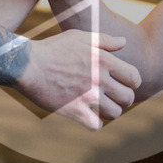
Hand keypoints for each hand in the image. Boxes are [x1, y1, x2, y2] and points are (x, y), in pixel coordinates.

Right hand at [16, 30, 140, 129]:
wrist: (28, 64)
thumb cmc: (53, 48)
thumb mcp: (80, 37)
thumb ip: (105, 40)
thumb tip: (124, 41)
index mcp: (104, 61)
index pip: (135, 78)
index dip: (132, 82)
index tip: (124, 83)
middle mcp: (100, 80)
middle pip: (128, 98)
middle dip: (123, 98)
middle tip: (114, 97)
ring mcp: (88, 97)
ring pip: (114, 114)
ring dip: (110, 111)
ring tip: (101, 107)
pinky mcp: (75, 111)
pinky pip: (95, 125)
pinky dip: (94, 123)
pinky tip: (88, 116)